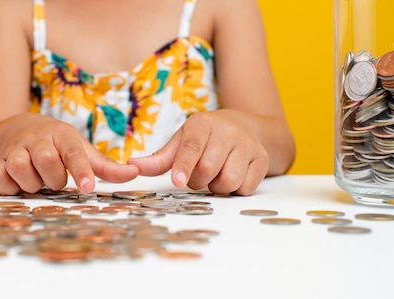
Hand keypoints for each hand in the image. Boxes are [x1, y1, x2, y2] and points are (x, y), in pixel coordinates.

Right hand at [0, 113, 138, 194]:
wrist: (14, 129)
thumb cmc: (55, 144)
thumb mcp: (80, 148)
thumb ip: (105, 166)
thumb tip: (134, 174)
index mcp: (61, 135)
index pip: (74, 152)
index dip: (81, 170)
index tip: (88, 187)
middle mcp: (37, 140)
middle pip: (46, 161)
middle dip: (54, 178)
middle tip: (56, 180)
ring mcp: (14, 150)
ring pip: (21, 169)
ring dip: (32, 183)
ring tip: (38, 181)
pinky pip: (1, 180)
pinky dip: (10, 187)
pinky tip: (18, 183)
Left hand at [127, 110, 268, 194]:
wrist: (246, 128)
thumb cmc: (205, 139)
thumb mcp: (180, 142)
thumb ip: (158, 159)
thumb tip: (131, 166)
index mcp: (203, 124)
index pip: (191, 147)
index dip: (184, 166)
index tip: (177, 182)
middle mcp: (227, 131)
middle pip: (208, 169)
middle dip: (198, 180)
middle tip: (198, 174)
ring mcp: (247, 145)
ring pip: (228, 181)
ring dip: (217, 187)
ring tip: (216, 175)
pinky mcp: (262, 159)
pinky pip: (245, 188)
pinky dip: (235, 190)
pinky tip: (232, 176)